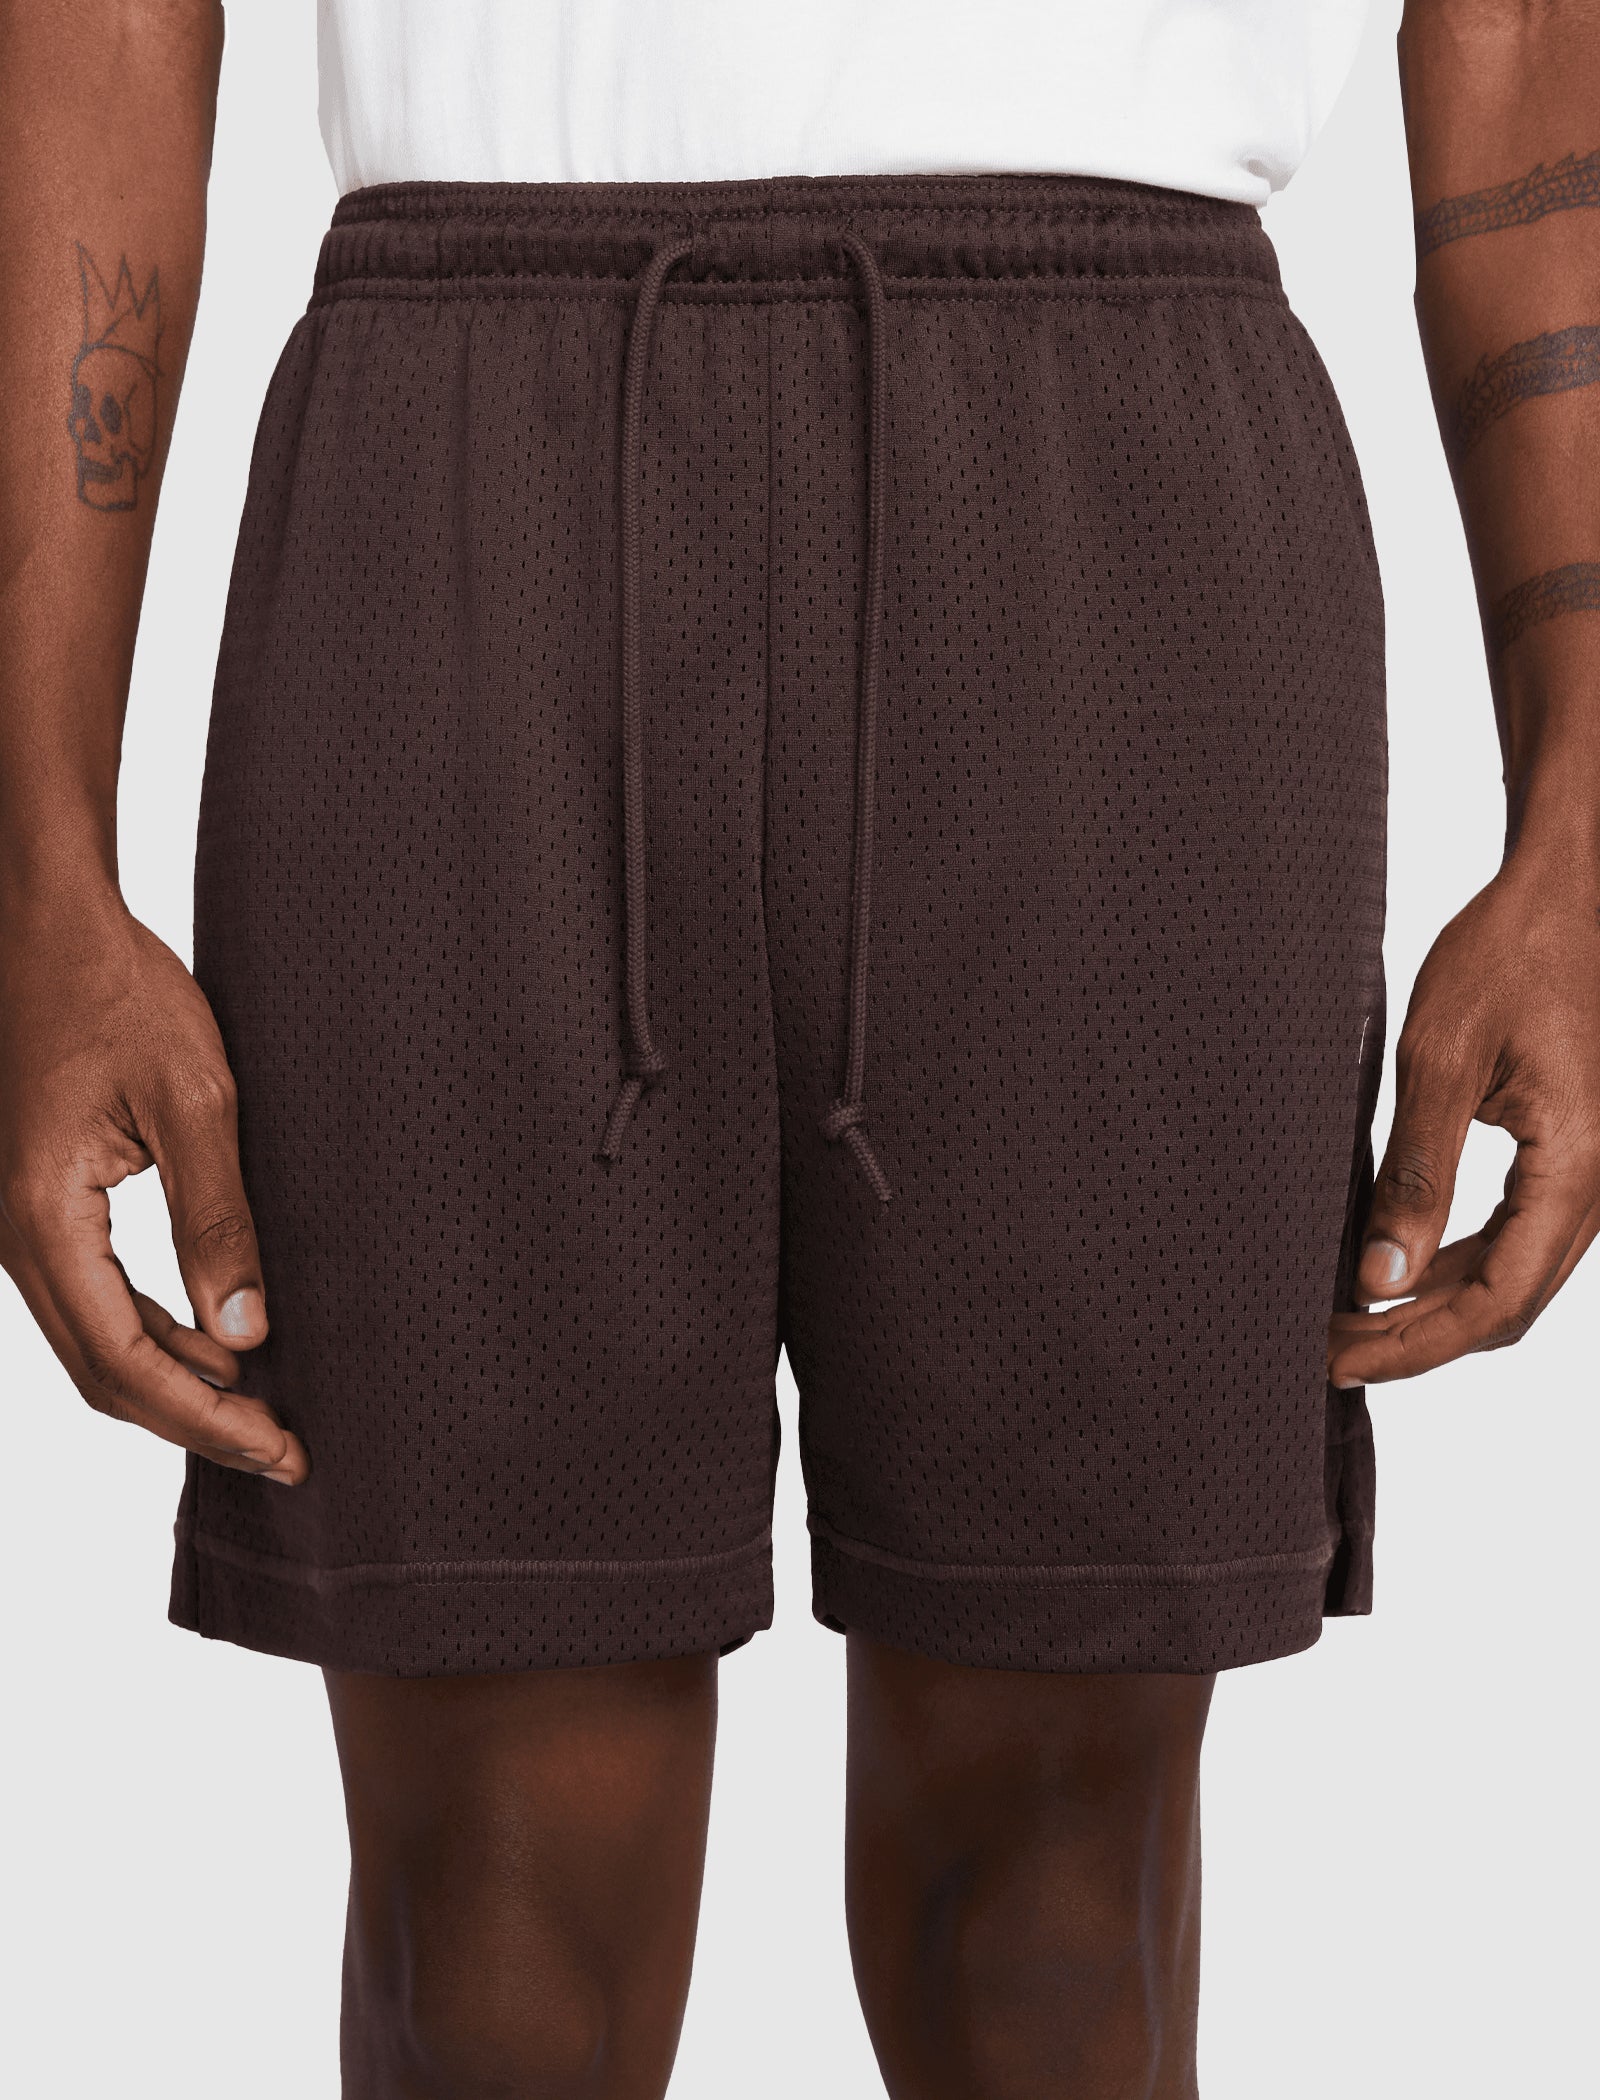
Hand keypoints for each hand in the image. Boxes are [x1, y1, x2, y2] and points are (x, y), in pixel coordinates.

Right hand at [0, 889, 307, 1480]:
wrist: (47, 923)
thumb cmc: (118, 992)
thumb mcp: (193, 1099)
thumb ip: (218, 1220)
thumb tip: (248, 1334)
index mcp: (45, 1219)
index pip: (127, 1363)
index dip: (208, 1419)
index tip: (281, 1450)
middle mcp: (16, 1235)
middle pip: (103, 1372)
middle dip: (195, 1421)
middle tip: (283, 1452)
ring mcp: (20, 1222)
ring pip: (93, 1342)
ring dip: (175, 1385)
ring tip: (260, 1409)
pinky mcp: (40, 1203)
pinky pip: (89, 1298)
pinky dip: (151, 1334)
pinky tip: (214, 1340)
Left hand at [1328, 856, 1599, 1387]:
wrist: (1569, 888)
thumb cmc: (1510, 951)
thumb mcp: (1441, 1058)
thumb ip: (1414, 1175)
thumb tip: (1379, 1279)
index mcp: (1577, 1168)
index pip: (1493, 1303)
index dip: (1412, 1346)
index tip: (1337, 1360)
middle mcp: (1599, 1184)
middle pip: (1506, 1305)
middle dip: (1414, 1339)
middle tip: (1326, 1350)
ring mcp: (1591, 1172)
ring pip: (1514, 1276)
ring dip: (1432, 1305)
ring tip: (1346, 1316)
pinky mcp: (1573, 1153)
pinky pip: (1518, 1233)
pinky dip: (1456, 1262)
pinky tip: (1393, 1264)